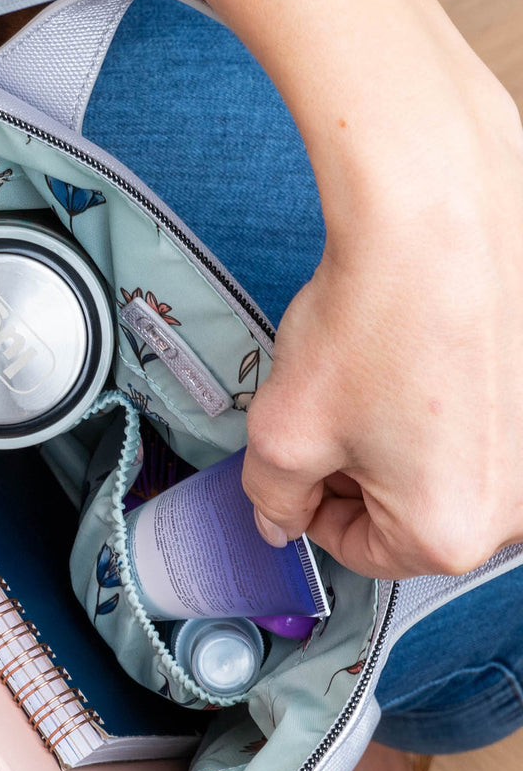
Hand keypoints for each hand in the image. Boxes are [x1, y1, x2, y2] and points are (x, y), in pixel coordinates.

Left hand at [130, 0, 522, 580]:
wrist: (436, 217)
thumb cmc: (367, 324)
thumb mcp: (282, 434)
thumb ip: (272, 499)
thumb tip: (280, 524)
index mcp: (452, 532)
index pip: (358, 553)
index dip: (310, 509)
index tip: (294, 467)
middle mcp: (518, 505)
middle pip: (407, 514)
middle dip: (354, 474)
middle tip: (325, 415)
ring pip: (440, 469)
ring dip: (392, 440)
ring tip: (368, 378)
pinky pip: (475, 427)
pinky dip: (435, 405)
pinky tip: (409, 360)